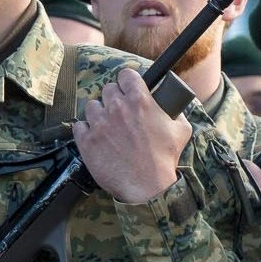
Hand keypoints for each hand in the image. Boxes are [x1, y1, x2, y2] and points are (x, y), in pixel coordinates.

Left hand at [71, 67, 189, 203]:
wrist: (147, 186)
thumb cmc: (164, 159)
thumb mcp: (181, 130)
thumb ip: (175, 111)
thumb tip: (171, 104)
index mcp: (140, 100)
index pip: (126, 75)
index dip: (127, 82)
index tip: (128, 89)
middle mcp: (117, 108)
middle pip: (107, 89)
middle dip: (114, 99)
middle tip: (120, 113)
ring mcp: (100, 123)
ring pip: (91, 106)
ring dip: (99, 114)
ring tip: (107, 127)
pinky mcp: (87, 140)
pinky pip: (79, 126)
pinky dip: (86, 131)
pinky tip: (96, 138)